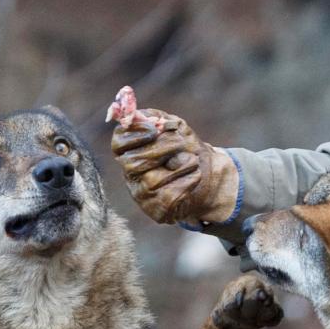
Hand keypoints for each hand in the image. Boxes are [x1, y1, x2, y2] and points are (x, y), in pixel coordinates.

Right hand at [110, 107, 239, 224]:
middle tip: (180, 143)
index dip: (134, 135)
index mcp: (130, 152)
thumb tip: (144, 116)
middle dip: (160, 149)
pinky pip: (169, 197)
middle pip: (133, 163)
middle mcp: (131, 176)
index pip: (119, 144)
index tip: (154, 129)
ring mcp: (142, 196)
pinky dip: (187, 182)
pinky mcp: (158, 212)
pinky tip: (195, 177)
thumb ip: (157, 118)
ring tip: (193, 161)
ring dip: (179, 166)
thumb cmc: (186, 149)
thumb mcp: (174, 127)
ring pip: (153, 181)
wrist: (210, 176)